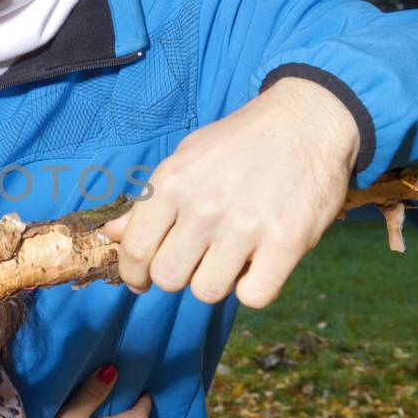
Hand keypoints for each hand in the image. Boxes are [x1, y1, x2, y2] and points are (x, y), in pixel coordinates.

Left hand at [103, 77, 360, 309]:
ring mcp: (246, 225)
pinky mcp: (286, 242)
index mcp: (172, 183)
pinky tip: (257, 265)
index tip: (141, 280)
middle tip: (194, 260)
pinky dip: (253, 288)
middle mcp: (204, 205)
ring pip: (207, 292)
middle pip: (168, 277)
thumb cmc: (240, 142)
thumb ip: (148, 202)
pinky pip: (254, 296)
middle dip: (177, 275)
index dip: (133, 274)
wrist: (307, 121)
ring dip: (216, 281)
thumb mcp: (186, 158)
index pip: (135, 250)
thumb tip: (110, 234)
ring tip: (229, 257)